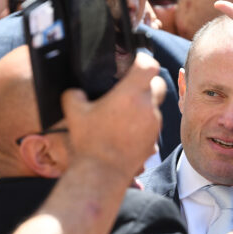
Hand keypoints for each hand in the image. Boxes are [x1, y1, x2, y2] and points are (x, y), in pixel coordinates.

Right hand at [62, 53, 165, 179]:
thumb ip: (74, 95)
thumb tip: (75, 91)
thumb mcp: (74, 113)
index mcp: (130, 94)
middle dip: (147, 83)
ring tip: (123, 113)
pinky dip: (143, 122)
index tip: (135, 63)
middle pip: (158, 84)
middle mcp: (147, 106)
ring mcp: (154, 124)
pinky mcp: (154, 139)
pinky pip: (152, 123)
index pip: (149, 66)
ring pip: (155, 105)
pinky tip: (126, 129)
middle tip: (130, 88)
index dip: (143, 60)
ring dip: (144, 105)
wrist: (103, 172)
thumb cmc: (90, 142)